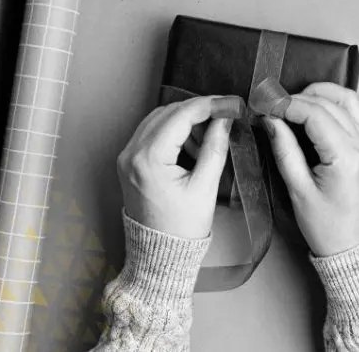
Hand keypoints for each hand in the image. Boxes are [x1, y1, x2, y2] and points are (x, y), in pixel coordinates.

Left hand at [117, 97, 232, 238]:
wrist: (159, 256)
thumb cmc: (182, 228)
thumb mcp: (205, 187)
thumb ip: (215, 147)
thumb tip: (224, 119)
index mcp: (148, 159)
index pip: (181, 116)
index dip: (210, 105)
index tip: (232, 103)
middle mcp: (131, 153)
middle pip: (168, 112)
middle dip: (198, 110)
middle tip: (225, 114)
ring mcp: (126, 157)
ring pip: (158, 120)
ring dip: (186, 120)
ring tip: (210, 136)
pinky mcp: (129, 162)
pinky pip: (152, 134)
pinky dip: (173, 132)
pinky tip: (192, 146)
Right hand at [262, 83, 358, 256]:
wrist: (352, 248)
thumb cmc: (325, 226)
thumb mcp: (297, 190)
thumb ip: (284, 149)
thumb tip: (270, 120)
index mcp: (345, 157)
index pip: (314, 114)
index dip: (287, 104)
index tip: (265, 104)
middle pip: (328, 104)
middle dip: (297, 98)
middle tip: (270, 103)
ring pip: (345, 101)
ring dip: (317, 95)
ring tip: (291, 103)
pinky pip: (354, 112)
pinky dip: (333, 103)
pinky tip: (313, 109)